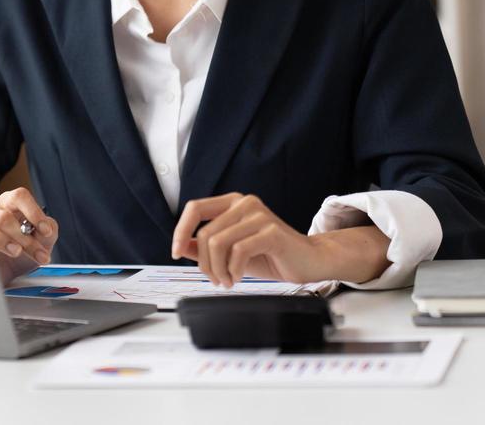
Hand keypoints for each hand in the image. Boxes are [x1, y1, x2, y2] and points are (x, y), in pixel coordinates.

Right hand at [0, 187, 57, 266]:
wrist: (13, 270)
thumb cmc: (27, 248)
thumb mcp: (44, 239)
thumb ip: (49, 230)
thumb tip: (46, 228)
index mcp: (13, 202)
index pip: (20, 197)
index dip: (33, 213)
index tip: (46, 231)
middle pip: (3, 217)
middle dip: (22, 237)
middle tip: (37, 253)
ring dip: (8, 245)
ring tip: (18, 254)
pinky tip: (2, 259)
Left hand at [171, 192, 389, 287]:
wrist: (310, 261)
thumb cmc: (271, 255)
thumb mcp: (231, 251)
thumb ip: (205, 246)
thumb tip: (179, 246)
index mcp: (232, 203)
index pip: (195, 208)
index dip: (180, 231)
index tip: (175, 253)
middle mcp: (245, 203)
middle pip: (205, 233)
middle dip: (204, 263)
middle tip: (215, 280)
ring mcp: (258, 215)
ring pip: (218, 243)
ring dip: (218, 270)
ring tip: (228, 281)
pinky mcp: (271, 232)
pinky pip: (238, 251)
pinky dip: (233, 269)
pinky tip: (239, 278)